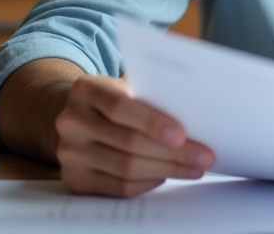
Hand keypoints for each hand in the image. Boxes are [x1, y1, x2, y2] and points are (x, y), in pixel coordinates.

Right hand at [54, 74, 215, 196]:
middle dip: (173, 152)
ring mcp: (70, 153)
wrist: (80, 117)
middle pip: (128, 142)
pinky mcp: (74, 179)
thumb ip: (151, 92)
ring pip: (126, 168)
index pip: (120, 106)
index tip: (182, 135)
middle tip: (203, 157)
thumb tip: (195, 108)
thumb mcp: (127, 86)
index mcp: (86, 90)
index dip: (152, 122)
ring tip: (193, 168)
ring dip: (166, 170)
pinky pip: (118, 188)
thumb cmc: (115, 98)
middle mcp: (71, 121)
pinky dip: (148, 183)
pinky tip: (166, 175)